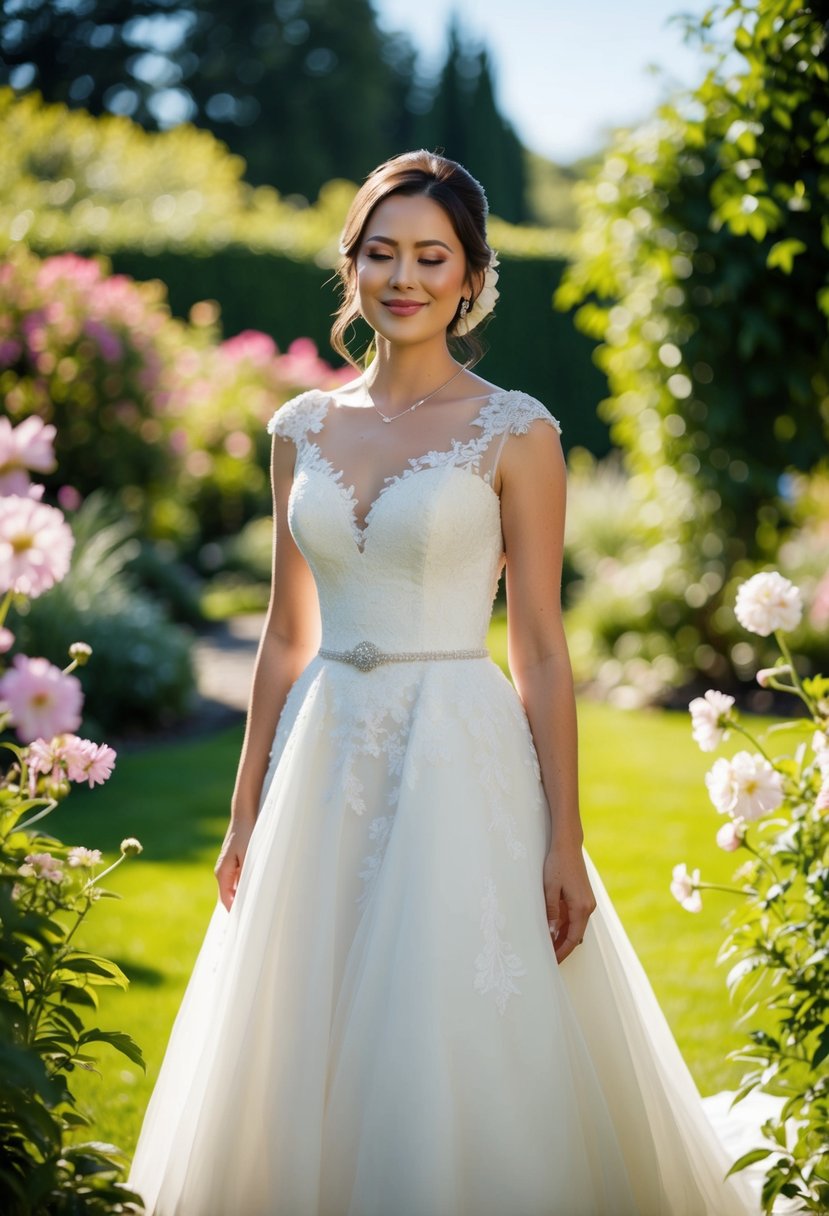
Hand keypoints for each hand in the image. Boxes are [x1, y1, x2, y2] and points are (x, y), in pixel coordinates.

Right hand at [214, 816, 254, 910]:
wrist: (244, 814)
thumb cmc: (247, 834)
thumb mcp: (249, 856)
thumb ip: (245, 876)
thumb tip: (243, 896)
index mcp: (222, 873)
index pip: (227, 901)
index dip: (235, 913)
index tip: (245, 925)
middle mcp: (221, 872)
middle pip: (229, 897)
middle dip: (239, 907)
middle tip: (254, 919)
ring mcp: (226, 867)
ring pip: (233, 889)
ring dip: (242, 897)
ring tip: (257, 907)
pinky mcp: (233, 862)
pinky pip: (236, 881)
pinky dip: (243, 887)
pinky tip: (255, 889)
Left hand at [543, 839, 595, 964]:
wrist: (568, 846)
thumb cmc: (557, 865)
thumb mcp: (550, 889)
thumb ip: (551, 913)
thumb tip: (552, 934)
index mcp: (581, 908)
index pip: (573, 939)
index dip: (562, 952)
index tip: (552, 962)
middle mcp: (588, 907)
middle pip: (576, 936)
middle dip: (562, 948)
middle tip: (547, 958)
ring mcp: (587, 902)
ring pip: (575, 927)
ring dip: (563, 937)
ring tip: (547, 946)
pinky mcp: (583, 897)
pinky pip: (575, 917)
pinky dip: (565, 926)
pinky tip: (553, 929)